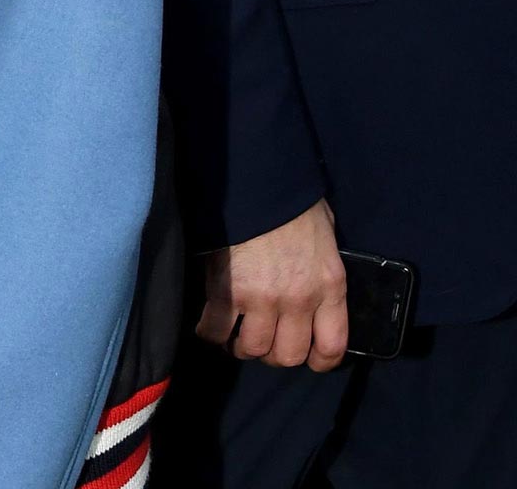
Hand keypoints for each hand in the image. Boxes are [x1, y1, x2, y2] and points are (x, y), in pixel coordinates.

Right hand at [197, 199, 347, 371]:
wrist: (258, 180)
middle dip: (274, 354)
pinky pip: (217, 328)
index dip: (317, 360)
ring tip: (235, 337)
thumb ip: (323, 269)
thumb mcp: (326, 238)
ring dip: (243, 347)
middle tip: (263, 341)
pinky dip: (211, 332)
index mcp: (329, 287)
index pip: (331, 347)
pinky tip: (209, 326)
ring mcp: (262, 299)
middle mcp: (299, 301)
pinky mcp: (227, 290)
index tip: (306, 356)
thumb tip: (314, 282)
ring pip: (254, 348)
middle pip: (289, 355)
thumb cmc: (294, 202)